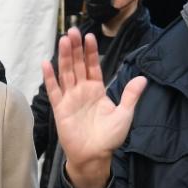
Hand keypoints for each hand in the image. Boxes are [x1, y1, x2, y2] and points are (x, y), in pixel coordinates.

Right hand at [41, 27, 146, 187]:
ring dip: (64, 57)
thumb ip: (130, 95)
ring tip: (64, 40)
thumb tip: (142, 78)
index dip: (91, 52)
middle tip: (73, 31)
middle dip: (76, 48)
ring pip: (66, 73)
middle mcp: (82, 91)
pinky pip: (54, 90)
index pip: (93, 66)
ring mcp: (70, 98)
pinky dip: (50, 78)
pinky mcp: (60, 108)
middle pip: (77, 65)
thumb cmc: (109, 137)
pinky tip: (46, 64)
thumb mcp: (124, 114)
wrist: (94, 156)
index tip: (91, 37)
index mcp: (97, 90)